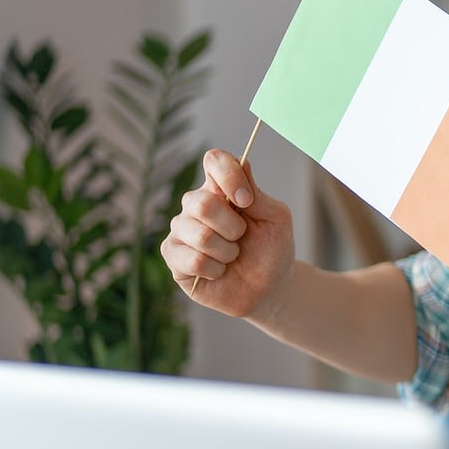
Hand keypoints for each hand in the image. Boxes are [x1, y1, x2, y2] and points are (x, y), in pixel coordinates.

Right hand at [160, 149, 295, 321]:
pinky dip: (215, 269)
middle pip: (201, 202)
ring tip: (233, 256)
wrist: (269, 286)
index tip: (247, 200)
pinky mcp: (173, 256)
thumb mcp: (276, 219)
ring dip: (227, 251)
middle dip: (233, 227)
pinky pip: (192, 260)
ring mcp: (181, 230)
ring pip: (199, 235)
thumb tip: (243, 162)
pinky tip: (219, 271)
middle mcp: (196, 205)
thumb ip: (257, 194)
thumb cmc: (272, 249)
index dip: (229, 176)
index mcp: (222, 189)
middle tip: (242, 237)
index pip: (214, 161)